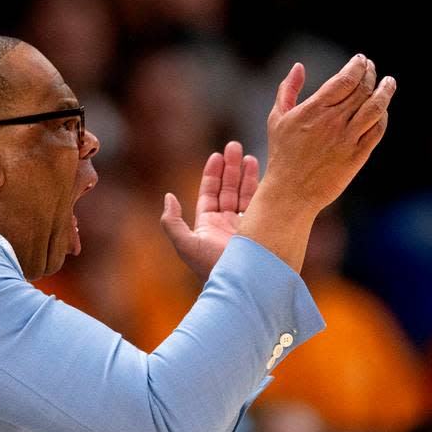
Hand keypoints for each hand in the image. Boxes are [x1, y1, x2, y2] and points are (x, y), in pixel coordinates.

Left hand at [160, 141, 259, 279]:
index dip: (213, 174)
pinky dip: (261, 187)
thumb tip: (168, 197)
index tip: (217, 155)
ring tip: (249, 155)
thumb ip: (172, 222)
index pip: (210, 194)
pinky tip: (262, 171)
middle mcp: (226, 224)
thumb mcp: (186, 244)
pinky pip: (261, 203)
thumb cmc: (211, 266)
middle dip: (231, 168)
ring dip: (246, 174)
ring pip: (245, 194)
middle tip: (234, 146)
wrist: (241, 284)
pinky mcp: (262, 228)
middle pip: (228, 189)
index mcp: (208, 225)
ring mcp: (246, 226)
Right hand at [236, 54, 394, 271]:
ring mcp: (347, 139)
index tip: (361, 60)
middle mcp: (333, 122)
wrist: (291, 193)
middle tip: (372, 69)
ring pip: (376, 107)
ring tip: (389, 83)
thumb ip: (287, 90)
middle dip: (371, 74)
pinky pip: (377, 130)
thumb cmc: (282, 155)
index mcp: (314, 110)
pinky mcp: (357, 156)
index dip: (358, 66)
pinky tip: (381, 111)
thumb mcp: (277, 119)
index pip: (346, 79)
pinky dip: (382, 117)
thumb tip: (298, 67)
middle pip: (363, 89)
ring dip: (385, 91)